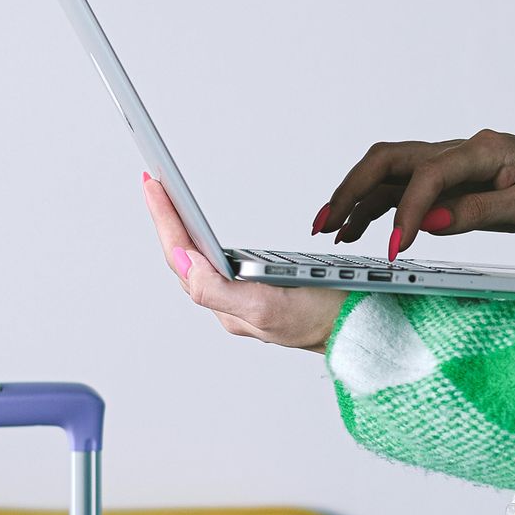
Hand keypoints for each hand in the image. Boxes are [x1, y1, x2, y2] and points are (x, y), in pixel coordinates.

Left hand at [141, 174, 347, 351]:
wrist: (360, 332)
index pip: (182, 258)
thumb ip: (220, 291)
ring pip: (198, 262)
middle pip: (184, 258)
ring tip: (167, 200)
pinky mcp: (258, 294)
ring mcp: (243, 300)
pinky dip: (202, 242)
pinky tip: (199, 232)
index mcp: (228, 305)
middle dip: (166, 218)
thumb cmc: (324, 321)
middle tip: (154, 182)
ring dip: (179, 229)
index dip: (165, 219)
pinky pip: (216, 266)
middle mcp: (230, 305)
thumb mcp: (270, 307)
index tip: (154, 185)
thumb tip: (186, 264)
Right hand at [313, 129, 514, 260]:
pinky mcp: (451, 181)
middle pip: (391, 159)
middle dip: (353, 188)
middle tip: (325, 223)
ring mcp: (452, 164)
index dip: (406, 210)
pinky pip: (404, 187)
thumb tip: (431, 222)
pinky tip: (356, 229)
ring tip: (329, 229)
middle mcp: (460, 150)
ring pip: (390, 172)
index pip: (429, 174)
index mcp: (483, 150)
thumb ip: (481, 212)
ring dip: (356, 197)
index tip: (396, 248)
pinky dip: (377, 206)